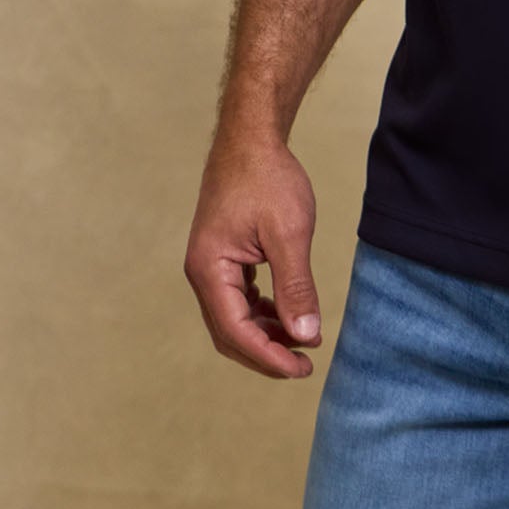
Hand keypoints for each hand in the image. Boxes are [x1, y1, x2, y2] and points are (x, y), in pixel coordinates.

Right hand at [183, 130, 323, 379]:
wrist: (251, 139)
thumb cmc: (267, 178)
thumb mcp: (288, 233)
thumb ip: (296, 286)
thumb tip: (305, 334)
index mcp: (209, 270)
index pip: (236, 331)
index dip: (269, 356)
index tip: (302, 368)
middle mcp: (202, 273)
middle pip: (230, 332)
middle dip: (266, 352)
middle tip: (305, 364)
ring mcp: (210, 265)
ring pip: (234, 317)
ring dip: (265, 333)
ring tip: (301, 341)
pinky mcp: (222, 257)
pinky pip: (238, 298)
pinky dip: (262, 312)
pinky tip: (286, 315)